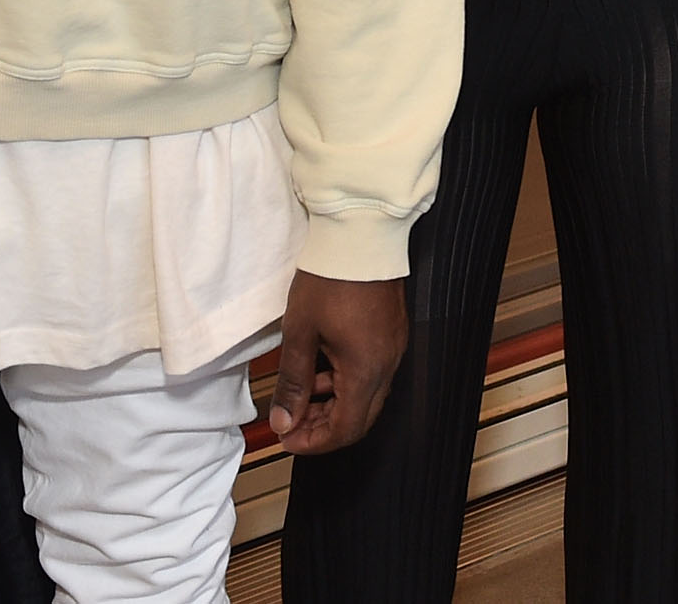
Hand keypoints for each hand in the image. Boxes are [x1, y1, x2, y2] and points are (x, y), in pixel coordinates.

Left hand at [264, 270, 409, 454]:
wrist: (361, 235)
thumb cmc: (329, 279)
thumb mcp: (300, 332)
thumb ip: (292, 382)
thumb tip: (284, 421)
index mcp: (365, 370)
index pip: (346, 429)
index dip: (314, 442)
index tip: (286, 438)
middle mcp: (387, 365)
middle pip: (361, 419)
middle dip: (324, 428)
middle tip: (292, 423)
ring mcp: (393, 349)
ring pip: (368, 398)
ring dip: (335, 406)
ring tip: (302, 394)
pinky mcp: (392, 335)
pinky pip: (373, 375)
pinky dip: (347, 384)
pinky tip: (324, 370)